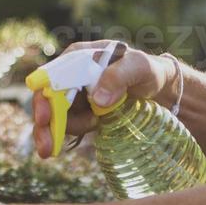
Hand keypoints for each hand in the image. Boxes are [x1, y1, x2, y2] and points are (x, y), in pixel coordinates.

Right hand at [32, 40, 173, 158]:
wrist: (161, 90)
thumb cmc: (149, 71)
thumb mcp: (139, 67)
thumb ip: (118, 77)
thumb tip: (97, 99)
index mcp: (79, 57)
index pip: (53, 76)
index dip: (45, 96)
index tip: (45, 117)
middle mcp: (72, 75)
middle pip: (47, 98)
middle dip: (44, 123)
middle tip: (46, 147)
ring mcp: (76, 95)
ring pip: (56, 115)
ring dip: (64, 129)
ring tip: (95, 124)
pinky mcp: (82, 111)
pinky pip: (69, 124)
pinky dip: (75, 131)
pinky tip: (95, 126)